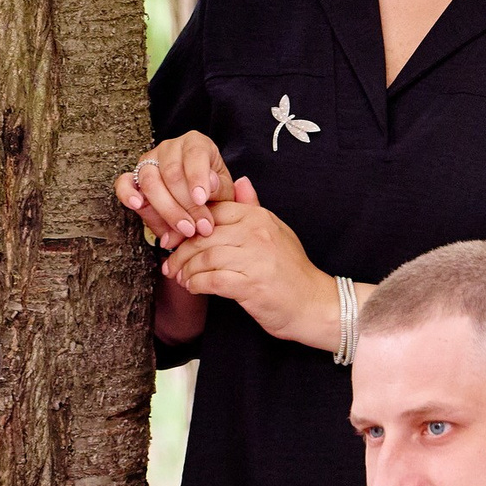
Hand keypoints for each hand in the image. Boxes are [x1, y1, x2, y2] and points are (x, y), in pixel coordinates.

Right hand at [115, 130, 234, 242]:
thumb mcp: (223, 191)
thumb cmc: (213, 193)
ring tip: (184, 229)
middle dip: (186, 205)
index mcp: (195, 143)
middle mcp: (169, 148)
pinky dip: (127, 194)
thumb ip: (218, 189)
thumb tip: (209, 184)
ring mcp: (149, 161)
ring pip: (151, 181)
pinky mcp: (133, 178)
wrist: (198, 205)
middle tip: (199, 227)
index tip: (201, 199)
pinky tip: (137, 204)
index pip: (195, 154)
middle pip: (172, 173)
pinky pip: (124, 183)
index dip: (197, 177)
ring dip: (167, 209)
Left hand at [159, 179, 333, 346]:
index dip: (189, 226)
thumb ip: (253, 208)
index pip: (213, 212)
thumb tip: (240, 181)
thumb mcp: (275, 232)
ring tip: (181, 278)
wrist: (314, 304)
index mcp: (259, 218)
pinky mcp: (251, 285)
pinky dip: (197, 284)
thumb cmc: (291, 271)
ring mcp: (255, 259)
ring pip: (204, 257)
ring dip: (186, 270)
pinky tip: (193, 288)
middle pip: (203, 236)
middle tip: (171, 265)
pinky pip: (212, 280)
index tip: (178, 241)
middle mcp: (257, 233)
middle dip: (181, 252)